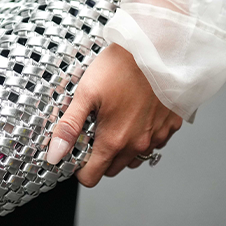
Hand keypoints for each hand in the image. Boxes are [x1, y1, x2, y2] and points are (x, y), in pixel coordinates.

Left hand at [45, 43, 182, 186]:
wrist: (158, 48)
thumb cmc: (121, 67)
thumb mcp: (85, 93)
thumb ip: (69, 127)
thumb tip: (54, 155)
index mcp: (114, 141)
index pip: (92, 177)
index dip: (79, 168)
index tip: (76, 150)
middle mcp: (138, 144)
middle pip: (112, 169)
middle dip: (99, 157)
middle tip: (94, 130)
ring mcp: (158, 136)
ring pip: (134, 158)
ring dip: (122, 148)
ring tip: (115, 120)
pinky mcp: (172, 125)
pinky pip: (155, 142)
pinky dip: (143, 135)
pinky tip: (136, 114)